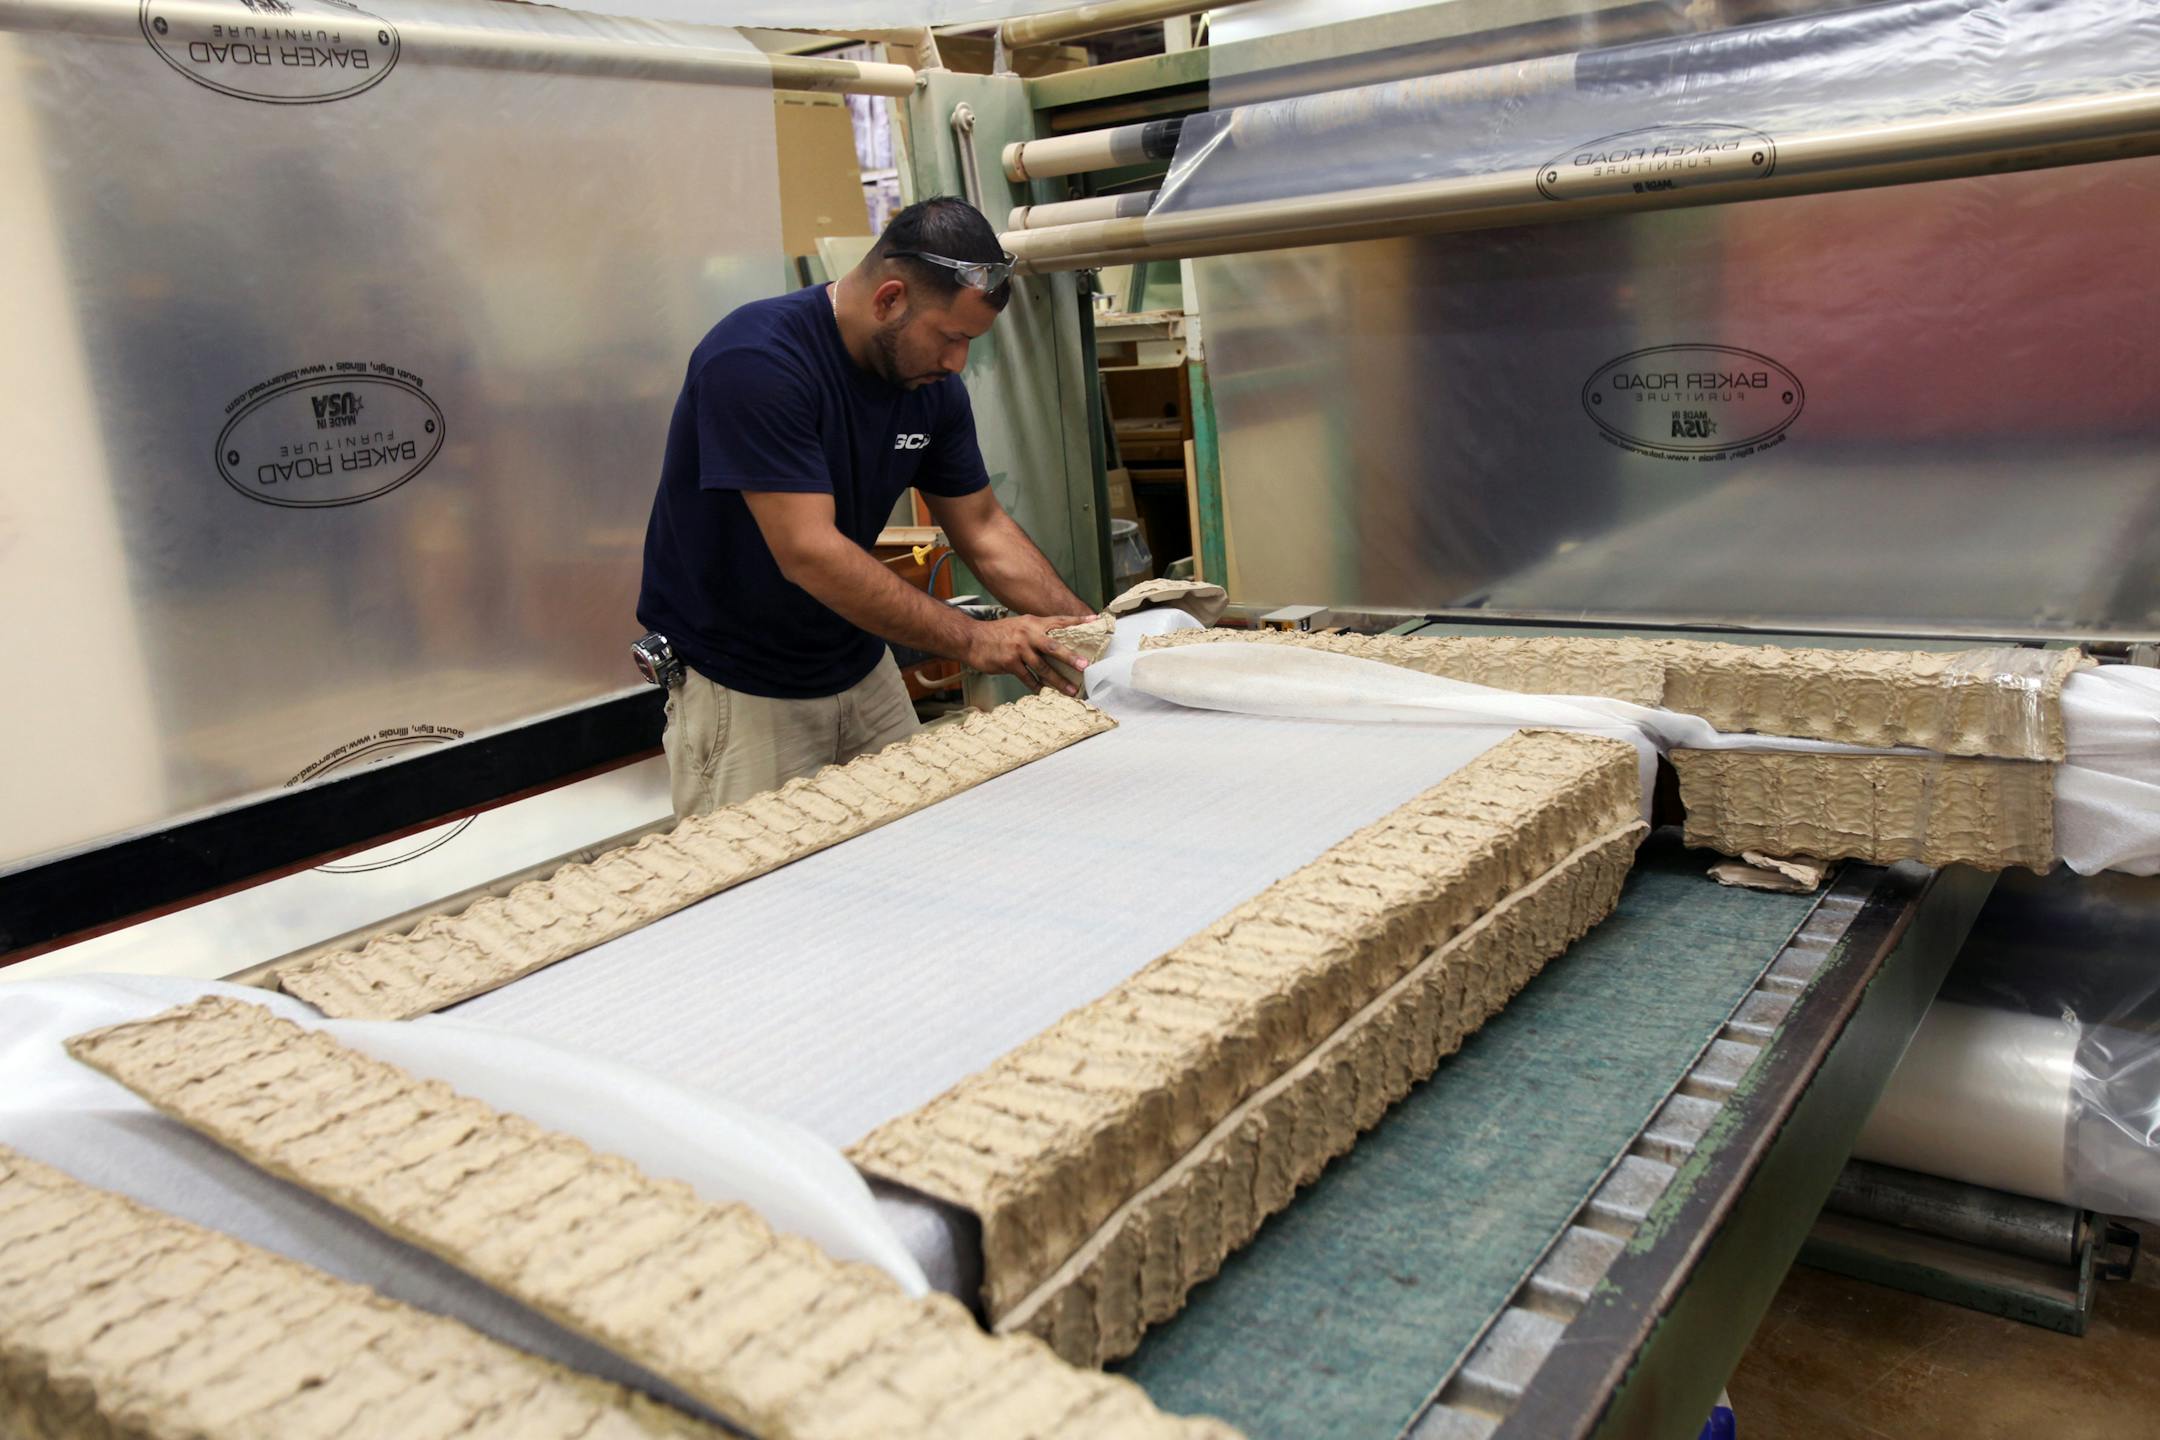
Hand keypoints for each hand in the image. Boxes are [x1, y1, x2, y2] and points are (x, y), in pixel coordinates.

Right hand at [964, 614, 1098, 696]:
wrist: (972, 639)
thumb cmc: (998, 633)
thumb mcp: (1020, 625)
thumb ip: (1038, 631)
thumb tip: (1057, 642)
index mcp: (1033, 622)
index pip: (1060, 621)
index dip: (1078, 621)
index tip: (1096, 621)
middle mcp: (1028, 634)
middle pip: (1054, 646)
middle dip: (1071, 657)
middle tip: (1085, 665)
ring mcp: (1018, 649)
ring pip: (1043, 667)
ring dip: (1058, 680)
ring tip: (1072, 690)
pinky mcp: (1009, 663)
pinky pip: (1027, 678)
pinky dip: (1037, 686)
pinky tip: (1045, 692)